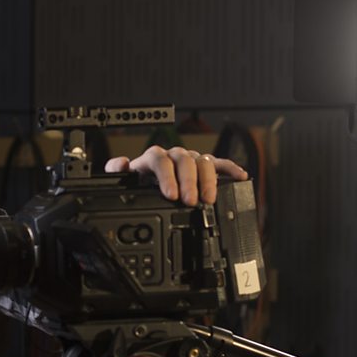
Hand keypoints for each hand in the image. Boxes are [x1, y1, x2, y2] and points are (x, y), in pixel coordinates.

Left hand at [103, 146, 247, 205]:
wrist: (150, 183)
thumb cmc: (139, 182)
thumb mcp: (124, 180)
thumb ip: (117, 171)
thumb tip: (122, 163)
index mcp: (155, 158)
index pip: (161, 160)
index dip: (167, 177)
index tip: (171, 195)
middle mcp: (175, 156)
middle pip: (185, 161)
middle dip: (189, 182)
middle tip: (190, 201)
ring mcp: (192, 160)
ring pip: (203, 162)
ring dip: (207, 180)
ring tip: (208, 199)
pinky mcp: (206, 167)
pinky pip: (220, 163)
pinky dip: (230, 168)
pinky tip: (240, 176)